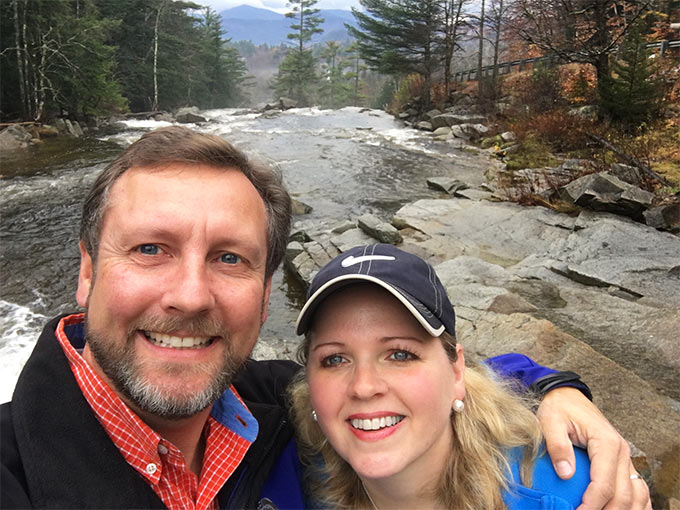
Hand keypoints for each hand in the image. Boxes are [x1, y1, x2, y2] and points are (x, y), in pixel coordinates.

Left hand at [536, 387, 650, 509]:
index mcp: (606, 442)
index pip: (603, 484)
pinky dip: (635, 504)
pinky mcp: (622, 462)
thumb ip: (558, 446)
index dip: (591, 504)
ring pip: (637, 495)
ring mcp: (625, 457)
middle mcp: (622, 451)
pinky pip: (637, 488)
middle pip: (623, 495)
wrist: (567, 396)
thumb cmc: (558, 407)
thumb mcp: (550, 421)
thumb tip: (566, 473)